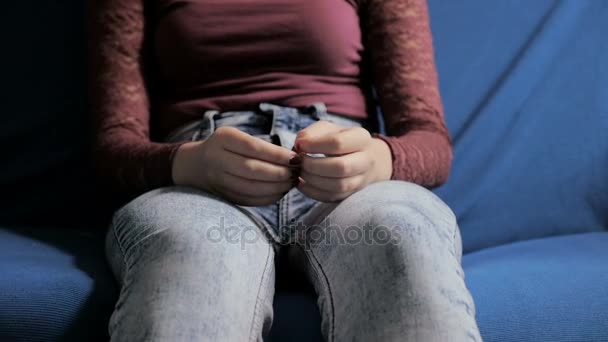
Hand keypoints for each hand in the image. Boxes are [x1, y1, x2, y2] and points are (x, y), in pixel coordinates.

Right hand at [172, 126, 296, 205]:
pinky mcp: (222, 195)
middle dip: (279, 173)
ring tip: (291, 183)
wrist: (194, 165)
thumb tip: (292, 159)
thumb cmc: (226, 148)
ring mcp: (217, 179)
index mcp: (223, 138)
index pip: (254, 148)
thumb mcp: (237, 138)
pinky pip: (248, 199)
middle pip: (252, 169)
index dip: (277, 155)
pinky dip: (268, 198)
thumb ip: (260, 145)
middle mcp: (217, 158)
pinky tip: (280, 192)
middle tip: (296, 173)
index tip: (296, 159)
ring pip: (251, 187)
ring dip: (276, 187)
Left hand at [294, 121, 392, 201]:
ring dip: (313, 180)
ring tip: (301, 172)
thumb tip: (299, 145)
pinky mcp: (351, 193)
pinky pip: (332, 197)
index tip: (300, 146)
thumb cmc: (339, 140)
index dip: (314, 145)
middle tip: (300, 161)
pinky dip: (313, 192)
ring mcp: (361, 179)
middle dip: (314, 165)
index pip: (338, 142)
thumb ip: (311, 133)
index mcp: (361, 138)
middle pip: (341, 167)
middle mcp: (366, 159)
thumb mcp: (326, 129)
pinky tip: (302, 183)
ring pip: (338, 185)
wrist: (360, 157)